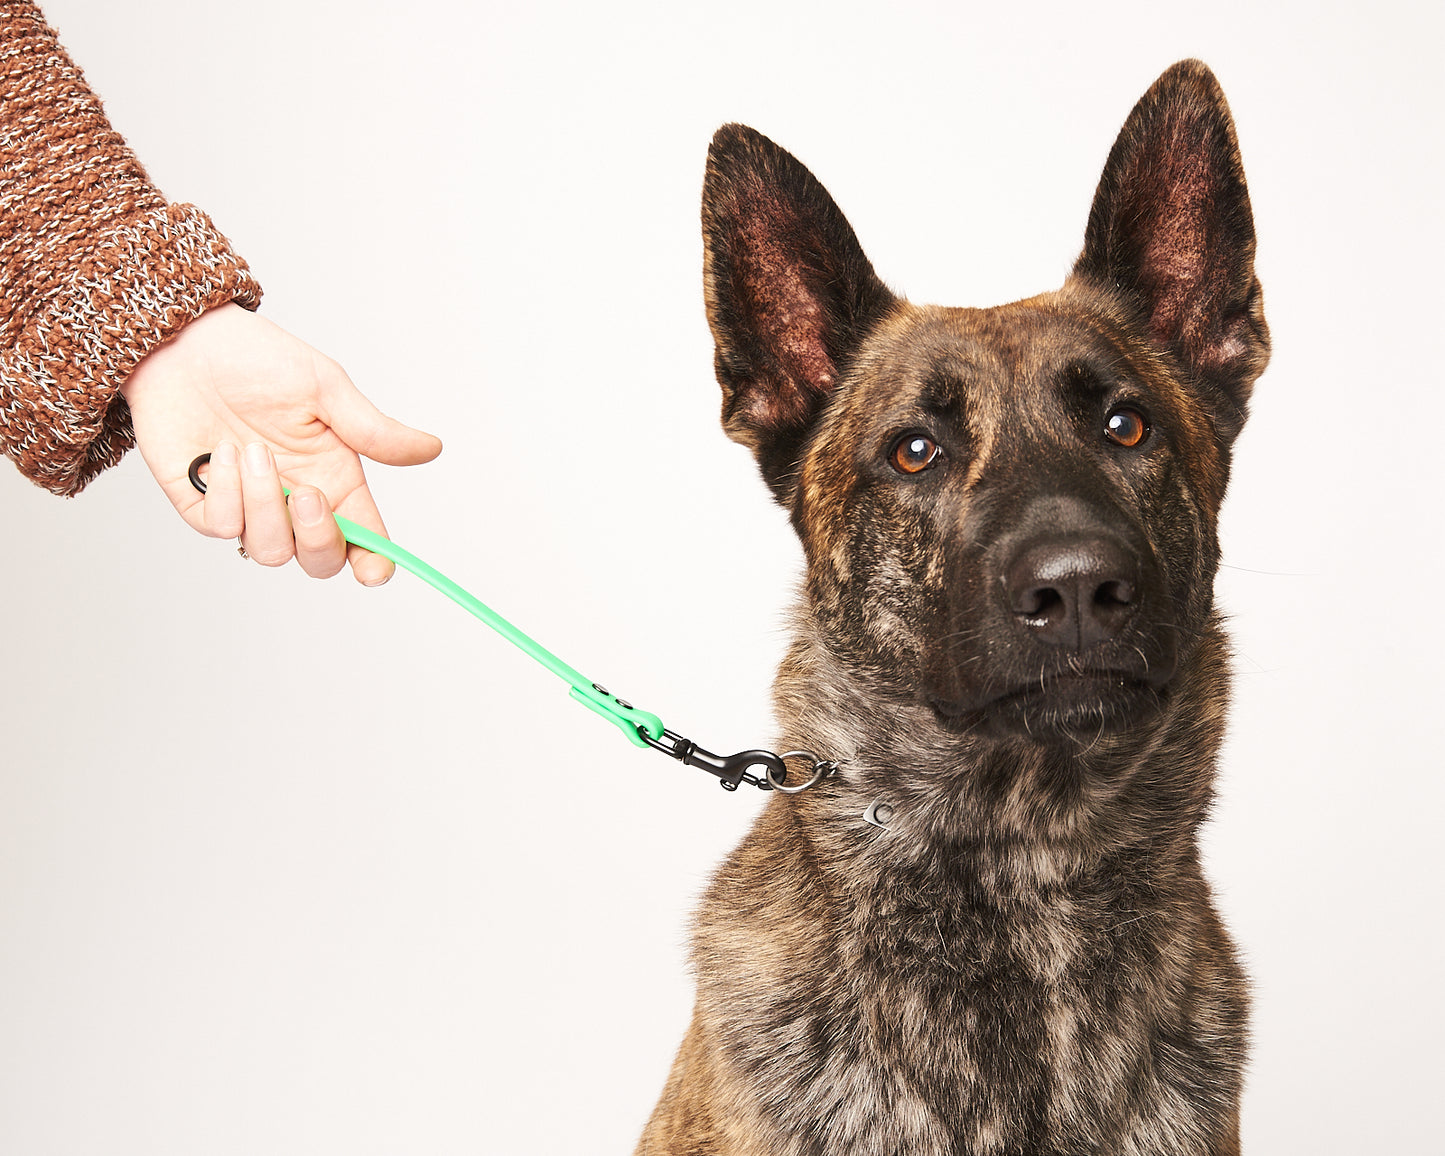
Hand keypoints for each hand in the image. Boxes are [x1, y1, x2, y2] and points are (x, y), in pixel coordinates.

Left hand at [120, 303, 441, 584]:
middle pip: (320, 561)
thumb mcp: (326, 388)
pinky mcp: (203, 506)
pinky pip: (222, 528)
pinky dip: (224, 491)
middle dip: (318, 538)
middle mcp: (296, 501)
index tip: (374, 571)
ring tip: (250, 450)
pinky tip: (218, 451)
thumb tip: (432, 449)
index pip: (363, 538)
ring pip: (270, 551)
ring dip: (263, 502)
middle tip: (306, 494)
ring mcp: (249, 508)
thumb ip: (374, 430)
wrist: (184, 343)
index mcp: (335, 478)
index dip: (373, 563)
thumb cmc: (257, 359)